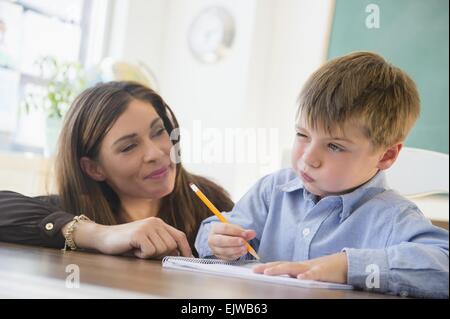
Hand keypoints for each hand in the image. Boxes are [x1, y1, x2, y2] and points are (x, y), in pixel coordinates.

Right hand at [73, 217, 191, 258]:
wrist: (104, 237)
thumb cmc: (126, 241)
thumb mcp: (147, 239)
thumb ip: (161, 242)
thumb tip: (178, 253)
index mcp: (159, 223)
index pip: (179, 236)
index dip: (185, 248)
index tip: (189, 258)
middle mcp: (155, 222)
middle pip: (171, 246)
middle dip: (161, 254)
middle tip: (146, 251)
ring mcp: (147, 227)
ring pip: (161, 249)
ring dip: (150, 254)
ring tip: (138, 248)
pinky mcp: (139, 234)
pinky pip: (149, 252)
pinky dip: (142, 255)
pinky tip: (133, 249)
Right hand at [208, 222, 255, 259]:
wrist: (221, 238)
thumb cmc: (228, 233)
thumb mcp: (235, 229)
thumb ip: (244, 232)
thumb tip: (252, 233)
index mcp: (215, 228)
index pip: (224, 229)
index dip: (235, 231)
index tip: (245, 233)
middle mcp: (212, 239)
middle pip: (221, 241)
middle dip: (233, 241)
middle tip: (244, 242)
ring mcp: (214, 249)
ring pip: (223, 251)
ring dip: (236, 250)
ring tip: (245, 248)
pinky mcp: (218, 256)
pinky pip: (226, 257)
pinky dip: (235, 255)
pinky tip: (242, 252)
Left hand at [252, 252, 347, 283]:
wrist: (345, 264)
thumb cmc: (326, 270)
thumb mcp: (308, 273)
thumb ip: (297, 275)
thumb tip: (285, 279)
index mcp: (298, 267)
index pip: (279, 265)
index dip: (267, 267)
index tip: (254, 269)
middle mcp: (302, 266)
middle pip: (282, 265)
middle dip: (267, 268)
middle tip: (254, 271)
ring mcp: (311, 268)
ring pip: (293, 267)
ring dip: (280, 269)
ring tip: (268, 272)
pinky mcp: (323, 272)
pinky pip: (314, 274)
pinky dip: (307, 275)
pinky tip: (300, 277)